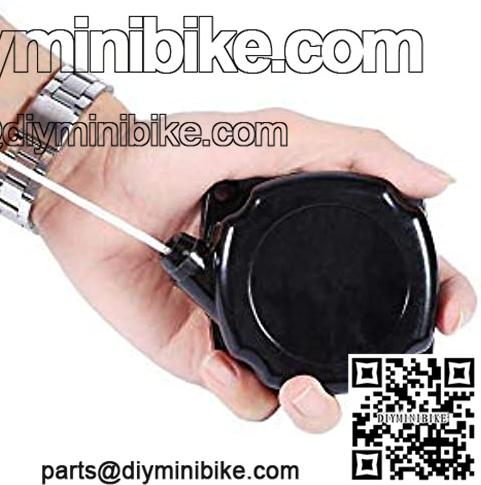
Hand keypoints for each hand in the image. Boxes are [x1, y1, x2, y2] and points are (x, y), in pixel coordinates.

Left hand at [36, 102, 475, 432]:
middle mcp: (286, 281)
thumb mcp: (265, 132)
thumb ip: (350, 149)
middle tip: (379, 371)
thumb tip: (438, 180)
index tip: (450, 313)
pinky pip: (241, 394)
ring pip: (308, 389)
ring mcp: (246, 319)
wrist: (92, 183)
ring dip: (318, 405)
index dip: (437, 293)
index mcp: (313, 229)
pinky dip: (239, 390)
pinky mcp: (201, 349)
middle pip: (361, 343)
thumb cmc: (168, 148)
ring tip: (302, 393)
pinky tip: (215, 358)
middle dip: (386, 371)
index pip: (394, 271)